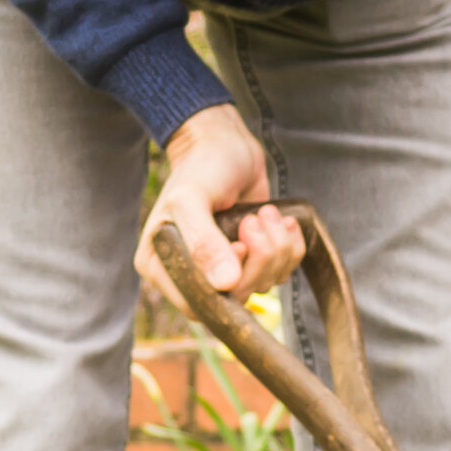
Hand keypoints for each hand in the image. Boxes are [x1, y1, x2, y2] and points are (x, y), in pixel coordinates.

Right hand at [137, 104, 304, 306]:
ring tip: (266, 214)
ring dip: (276, 249)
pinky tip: (282, 220)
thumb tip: (225, 285)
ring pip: (261, 286)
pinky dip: (289, 248)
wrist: (227, 145)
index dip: (225, 286)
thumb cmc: (201, 167)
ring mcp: (224, 268)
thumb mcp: (192, 199)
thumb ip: (203, 242)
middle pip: (234, 299)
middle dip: (257, 260)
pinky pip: (280, 273)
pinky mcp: (253, 259)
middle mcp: (191, 273)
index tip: (239, 244)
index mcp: (160, 265)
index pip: (196, 305)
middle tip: (255, 221)